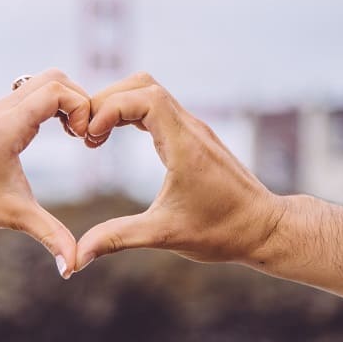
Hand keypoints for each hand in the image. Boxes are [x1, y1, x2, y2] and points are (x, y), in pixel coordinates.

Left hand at [0, 68, 90, 277]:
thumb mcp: (16, 218)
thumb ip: (50, 237)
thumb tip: (73, 269)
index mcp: (7, 128)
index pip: (55, 91)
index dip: (81, 108)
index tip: (85, 139)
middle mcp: (2, 110)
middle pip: (54, 77)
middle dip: (79, 100)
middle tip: (86, 135)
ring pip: (45, 79)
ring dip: (67, 99)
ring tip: (76, 133)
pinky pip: (34, 89)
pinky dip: (55, 101)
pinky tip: (61, 130)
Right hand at [75, 72, 286, 269]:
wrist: (264, 228)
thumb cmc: (221, 232)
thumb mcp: (164, 235)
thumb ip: (118, 238)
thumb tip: (79, 256)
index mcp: (185, 145)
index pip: (145, 97)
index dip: (111, 108)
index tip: (91, 137)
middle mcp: (191, 128)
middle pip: (143, 84)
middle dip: (107, 101)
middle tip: (85, 134)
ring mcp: (194, 130)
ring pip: (150, 91)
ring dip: (118, 104)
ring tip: (96, 136)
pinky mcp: (194, 137)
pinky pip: (158, 107)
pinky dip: (131, 112)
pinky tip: (115, 136)